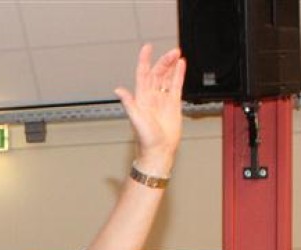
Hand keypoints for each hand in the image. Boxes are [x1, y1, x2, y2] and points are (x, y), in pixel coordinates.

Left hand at [115, 44, 184, 174]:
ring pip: (167, 77)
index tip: (147, 48)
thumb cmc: (146, 139)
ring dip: (171, 66)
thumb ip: (128, 103)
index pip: (143, 74)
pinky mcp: (173, 104)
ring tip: (177, 54)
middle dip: (164, 61)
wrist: (159, 151)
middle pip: (157, 73)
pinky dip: (179, 75)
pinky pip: (176, 86)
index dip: (145, 60)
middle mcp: (151, 97)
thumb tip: (118, 90)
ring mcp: (162, 99)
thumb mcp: (135, 119)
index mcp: (141, 98)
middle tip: (172, 52)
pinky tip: (181, 66)